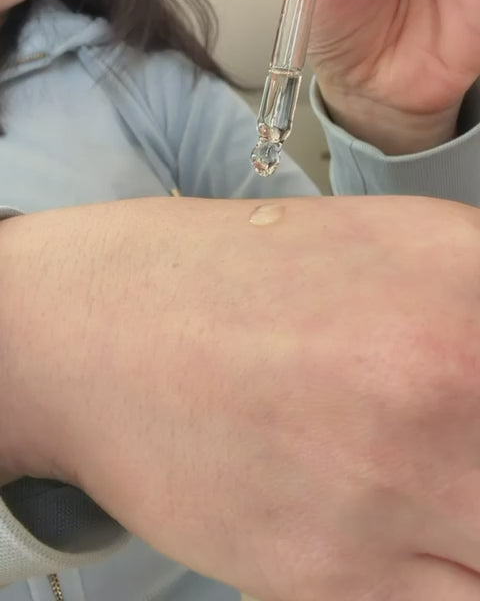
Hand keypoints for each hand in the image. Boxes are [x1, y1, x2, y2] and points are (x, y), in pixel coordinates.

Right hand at [2, 196, 479, 599]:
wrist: (110, 328)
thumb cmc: (251, 282)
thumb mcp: (405, 246)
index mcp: (469, 283)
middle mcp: (444, 377)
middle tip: (460, 454)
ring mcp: (392, 490)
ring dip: (477, 527)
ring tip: (439, 489)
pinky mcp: (337, 585)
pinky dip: (455, 573)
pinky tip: (426, 540)